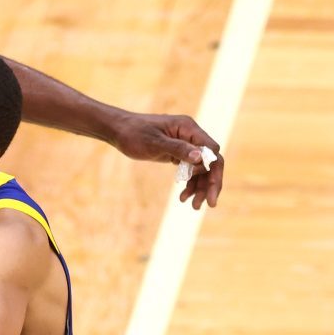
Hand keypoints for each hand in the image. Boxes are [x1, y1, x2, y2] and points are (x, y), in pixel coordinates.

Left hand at [110, 112, 224, 209]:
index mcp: (188, 128)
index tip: (208, 188)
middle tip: (210, 204)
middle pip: (210, 161)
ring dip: (200, 187)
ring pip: (201, 168)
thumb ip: (178, 149)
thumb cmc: (134, 133)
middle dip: (210, 183)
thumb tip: (201, 157)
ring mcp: (185, 144)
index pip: (211, 150)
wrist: (119, 131)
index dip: (213, 170)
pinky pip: (190, 169)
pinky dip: (190, 183)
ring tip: (195, 206)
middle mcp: (190, 135)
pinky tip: (184, 197)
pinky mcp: (178, 153)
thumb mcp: (154, 143)